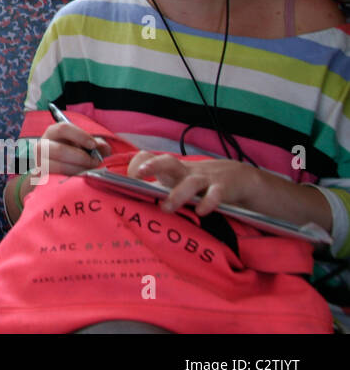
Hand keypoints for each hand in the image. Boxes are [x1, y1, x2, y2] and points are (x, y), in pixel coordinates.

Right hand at [36, 121, 110, 178]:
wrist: (56, 171)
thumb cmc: (73, 154)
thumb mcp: (84, 146)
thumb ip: (97, 145)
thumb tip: (104, 148)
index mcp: (53, 133)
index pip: (63, 128)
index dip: (80, 136)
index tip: (93, 145)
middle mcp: (42, 146)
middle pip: (60, 150)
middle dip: (81, 158)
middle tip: (95, 163)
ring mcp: (40, 162)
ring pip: (58, 166)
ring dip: (77, 170)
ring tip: (88, 172)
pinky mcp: (41, 177)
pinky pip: (56, 179)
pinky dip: (70, 180)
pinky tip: (79, 179)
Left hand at [127, 151, 257, 216]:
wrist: (238, 178)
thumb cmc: (200, 182)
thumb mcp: (178, 180)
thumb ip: (158, 187)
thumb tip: (132, 199)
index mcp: (172, 170)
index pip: (150, 157)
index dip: (138, 164)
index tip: (130, 177)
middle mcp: (186, 171)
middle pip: (168, 161)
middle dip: (153, 166)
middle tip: (139, 175)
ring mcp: (205, 179)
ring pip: (190, 182)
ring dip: (178, 194)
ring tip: (166, 207)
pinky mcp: (223, 188)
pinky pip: (215, 194)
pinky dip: (208, 202)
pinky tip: (201, 211)